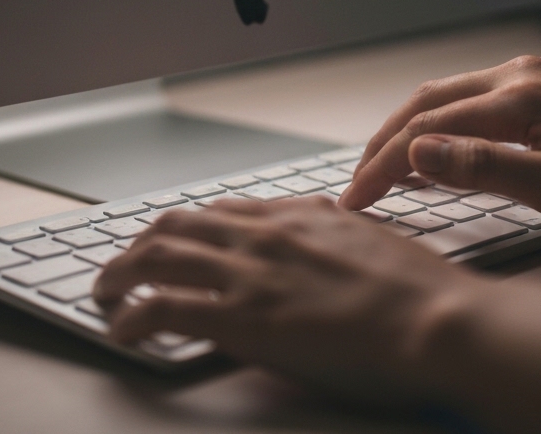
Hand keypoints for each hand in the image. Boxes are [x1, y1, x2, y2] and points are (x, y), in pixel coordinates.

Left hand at [94, 196, 482, 405]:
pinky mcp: (244, 318)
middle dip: (142, 243)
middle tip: (124, 265)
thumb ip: (335, 232)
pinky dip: (133, 316)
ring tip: (104, 291)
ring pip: (160, 255)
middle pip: (179, 223)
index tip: (171, 242)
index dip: (186, 228)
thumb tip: (323, 231)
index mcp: (297, 215)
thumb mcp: (373, 240)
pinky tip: (122, 329)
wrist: (436, 320)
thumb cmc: (419, 289)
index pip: (221, 211)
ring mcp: (252, 272)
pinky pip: (166, 307)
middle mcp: (266, 233)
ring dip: (121, 272)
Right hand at [339, 55, 540, 232]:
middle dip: (385, 140)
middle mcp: (517, 73)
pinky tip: (439, 144)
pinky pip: (474, 95)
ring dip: (411, 127)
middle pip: (428, 101)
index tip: (357, 196)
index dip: (384, 164)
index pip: (428, 127)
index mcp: (518, 95)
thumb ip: (482, 167)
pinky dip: (444, 120)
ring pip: (448, 94)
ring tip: (386, 166)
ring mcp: (530, 73)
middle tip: (359, 180)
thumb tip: (415, 152)